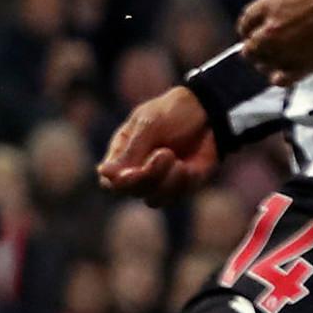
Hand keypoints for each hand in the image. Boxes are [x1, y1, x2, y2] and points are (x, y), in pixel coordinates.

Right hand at [99, 86, 216, 198]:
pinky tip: (189, 166)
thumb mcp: (148, 125)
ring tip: (179, 161)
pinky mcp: (181, 186)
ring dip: (168, 182)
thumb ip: (130, 151)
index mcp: (122, 154)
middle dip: (150, 175)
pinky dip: (183, 183)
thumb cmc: (172, 113)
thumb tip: (104, 173)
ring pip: (153, 199)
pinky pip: (177, 196)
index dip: (121, 182)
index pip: (110, 181)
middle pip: (132, 191)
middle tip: (166, 153)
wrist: (209, 112)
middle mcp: (137, 171)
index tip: (136, 169)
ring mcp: (160, 181)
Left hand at [237, 0, 312, 83]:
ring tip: (272, 62)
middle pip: (250, 48)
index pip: (245, 24)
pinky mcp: (305, 65)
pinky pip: (283, 79)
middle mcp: (271, 32)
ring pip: (264, 65)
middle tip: (259, 49)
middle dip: (253, 48)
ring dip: (266, 63)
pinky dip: (280, 78)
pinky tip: (283, 74)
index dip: (247, 30)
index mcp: (266, 8)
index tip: (250, 32)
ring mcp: (286, 51)